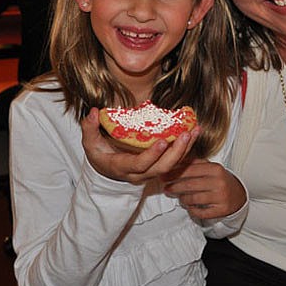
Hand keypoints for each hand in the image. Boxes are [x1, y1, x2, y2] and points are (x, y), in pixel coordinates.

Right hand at [81, 108, 198, 185]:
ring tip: (195, 130)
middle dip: (176, 152)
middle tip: (186, 134)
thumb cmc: (100, 155)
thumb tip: (93, 112)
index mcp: (123, 168)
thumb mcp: (90, 144)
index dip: (151, 155)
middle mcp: (140, 173)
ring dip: (186, 148)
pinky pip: (176, 159)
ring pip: (172, 164)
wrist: (108, 171)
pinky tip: (195, 131)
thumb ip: (90, 129)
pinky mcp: (160, 165)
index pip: (140, 165)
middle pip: (162, 167)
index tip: (162, 141)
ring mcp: (152, 171)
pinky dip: (187, 146)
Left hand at [163, 159, 246, 219]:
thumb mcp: (211, 168)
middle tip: (166, 188)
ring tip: (179, 197)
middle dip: (175, 187)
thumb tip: (174, 161)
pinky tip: (189, 207)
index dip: (174, 173)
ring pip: (193, 199)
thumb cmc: (220, 180)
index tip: (164, 175)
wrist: (238, 195)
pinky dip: (192, 210)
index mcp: (215, 168)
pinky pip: (201, 212)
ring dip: (182, 199)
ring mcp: (221, 196)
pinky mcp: (221, 210)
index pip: (190, 170)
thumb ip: (194, 163)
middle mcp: (219, 181)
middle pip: (190, 185)